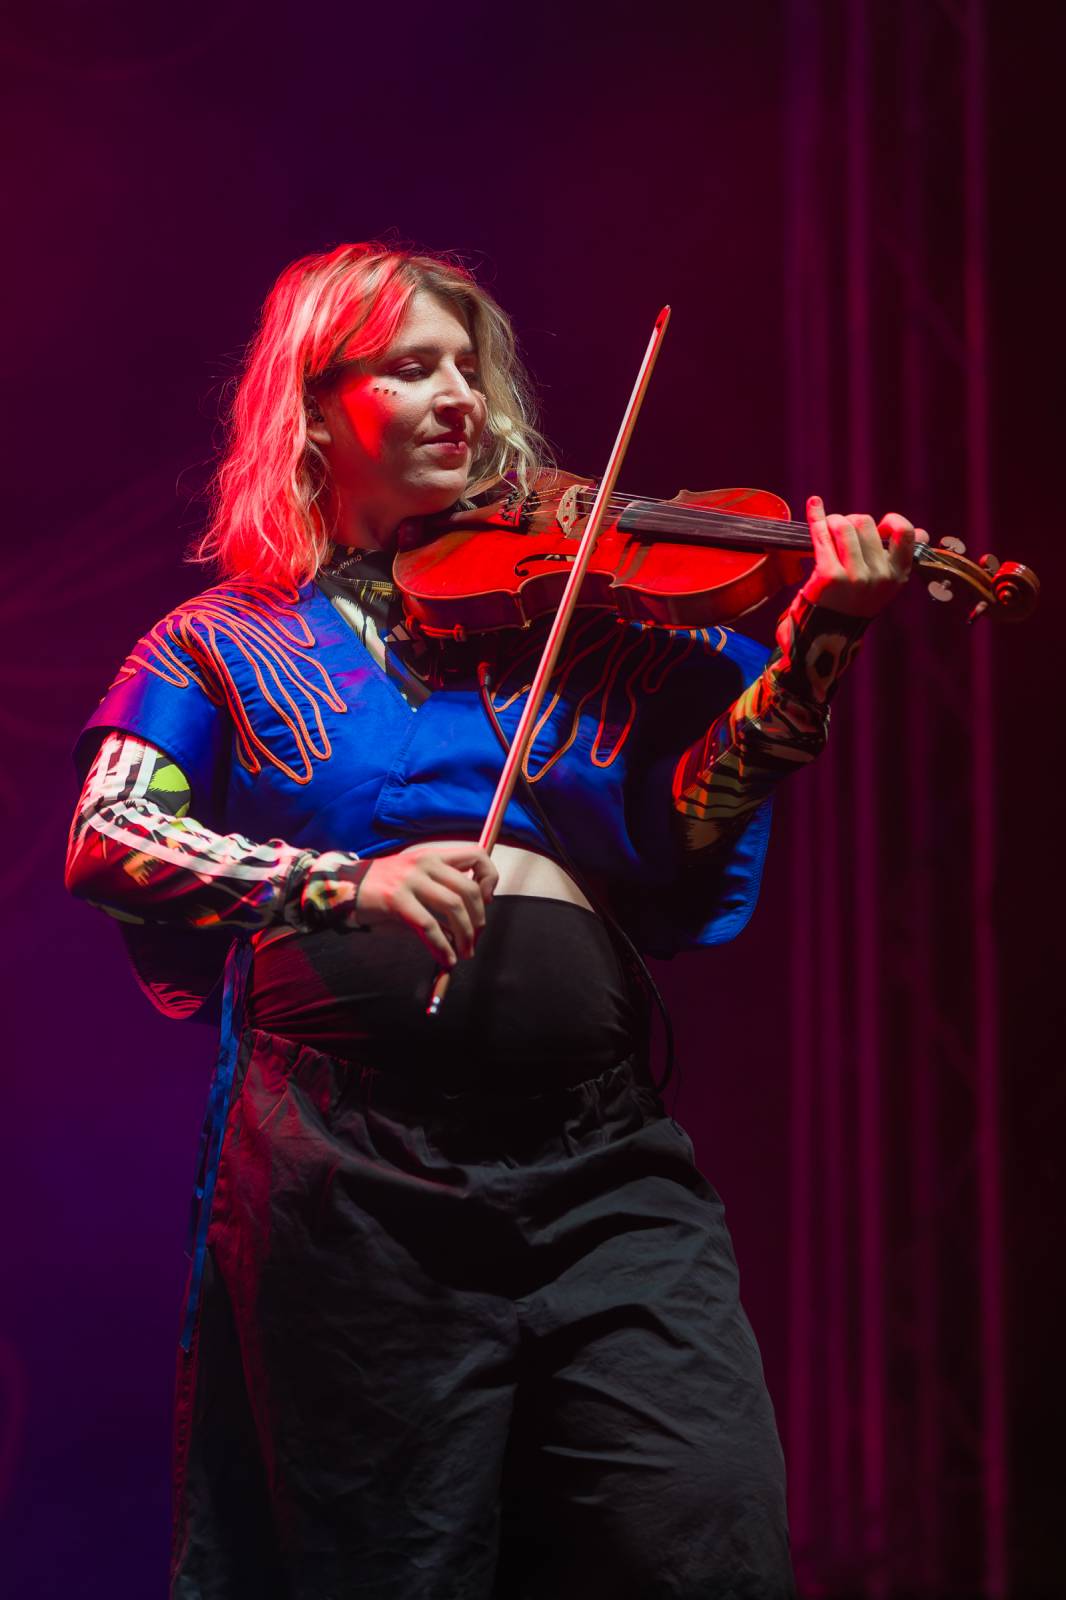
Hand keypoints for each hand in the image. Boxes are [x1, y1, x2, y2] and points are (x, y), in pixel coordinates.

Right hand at [355, 843, 497, 967]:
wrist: (344, 887)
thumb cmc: (385, 889)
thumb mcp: (417, 883)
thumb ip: (442, 896)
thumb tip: (467, 927)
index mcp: (433, 855)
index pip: (477, 855)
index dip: (489, 878)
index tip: (486, 900)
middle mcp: (425, 862)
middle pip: (469, 888)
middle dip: (478, 919)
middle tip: (475, 938)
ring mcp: (410, 879)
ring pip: (453, 906)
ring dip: (465, 935)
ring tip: (464, 953)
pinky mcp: (396, 899)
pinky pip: (429, 926)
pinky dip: (442, 946)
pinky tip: (446, 959)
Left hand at [800, 495, 929, 617]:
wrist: (827, 633)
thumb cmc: (854, 600)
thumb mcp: (884, 583)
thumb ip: (901, 557)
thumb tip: (922, 533)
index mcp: (898, 574)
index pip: (905, 532)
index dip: (890, 521)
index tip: (878, 526)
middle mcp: (879, 576)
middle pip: (865, 523)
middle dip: (851, 521)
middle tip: (842, 531)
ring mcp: (854, 576)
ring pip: (843, 525)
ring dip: (832, 521)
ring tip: (828, 529)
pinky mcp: (829, 575)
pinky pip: (822, 534)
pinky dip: (816, 516)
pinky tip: (814, 506)